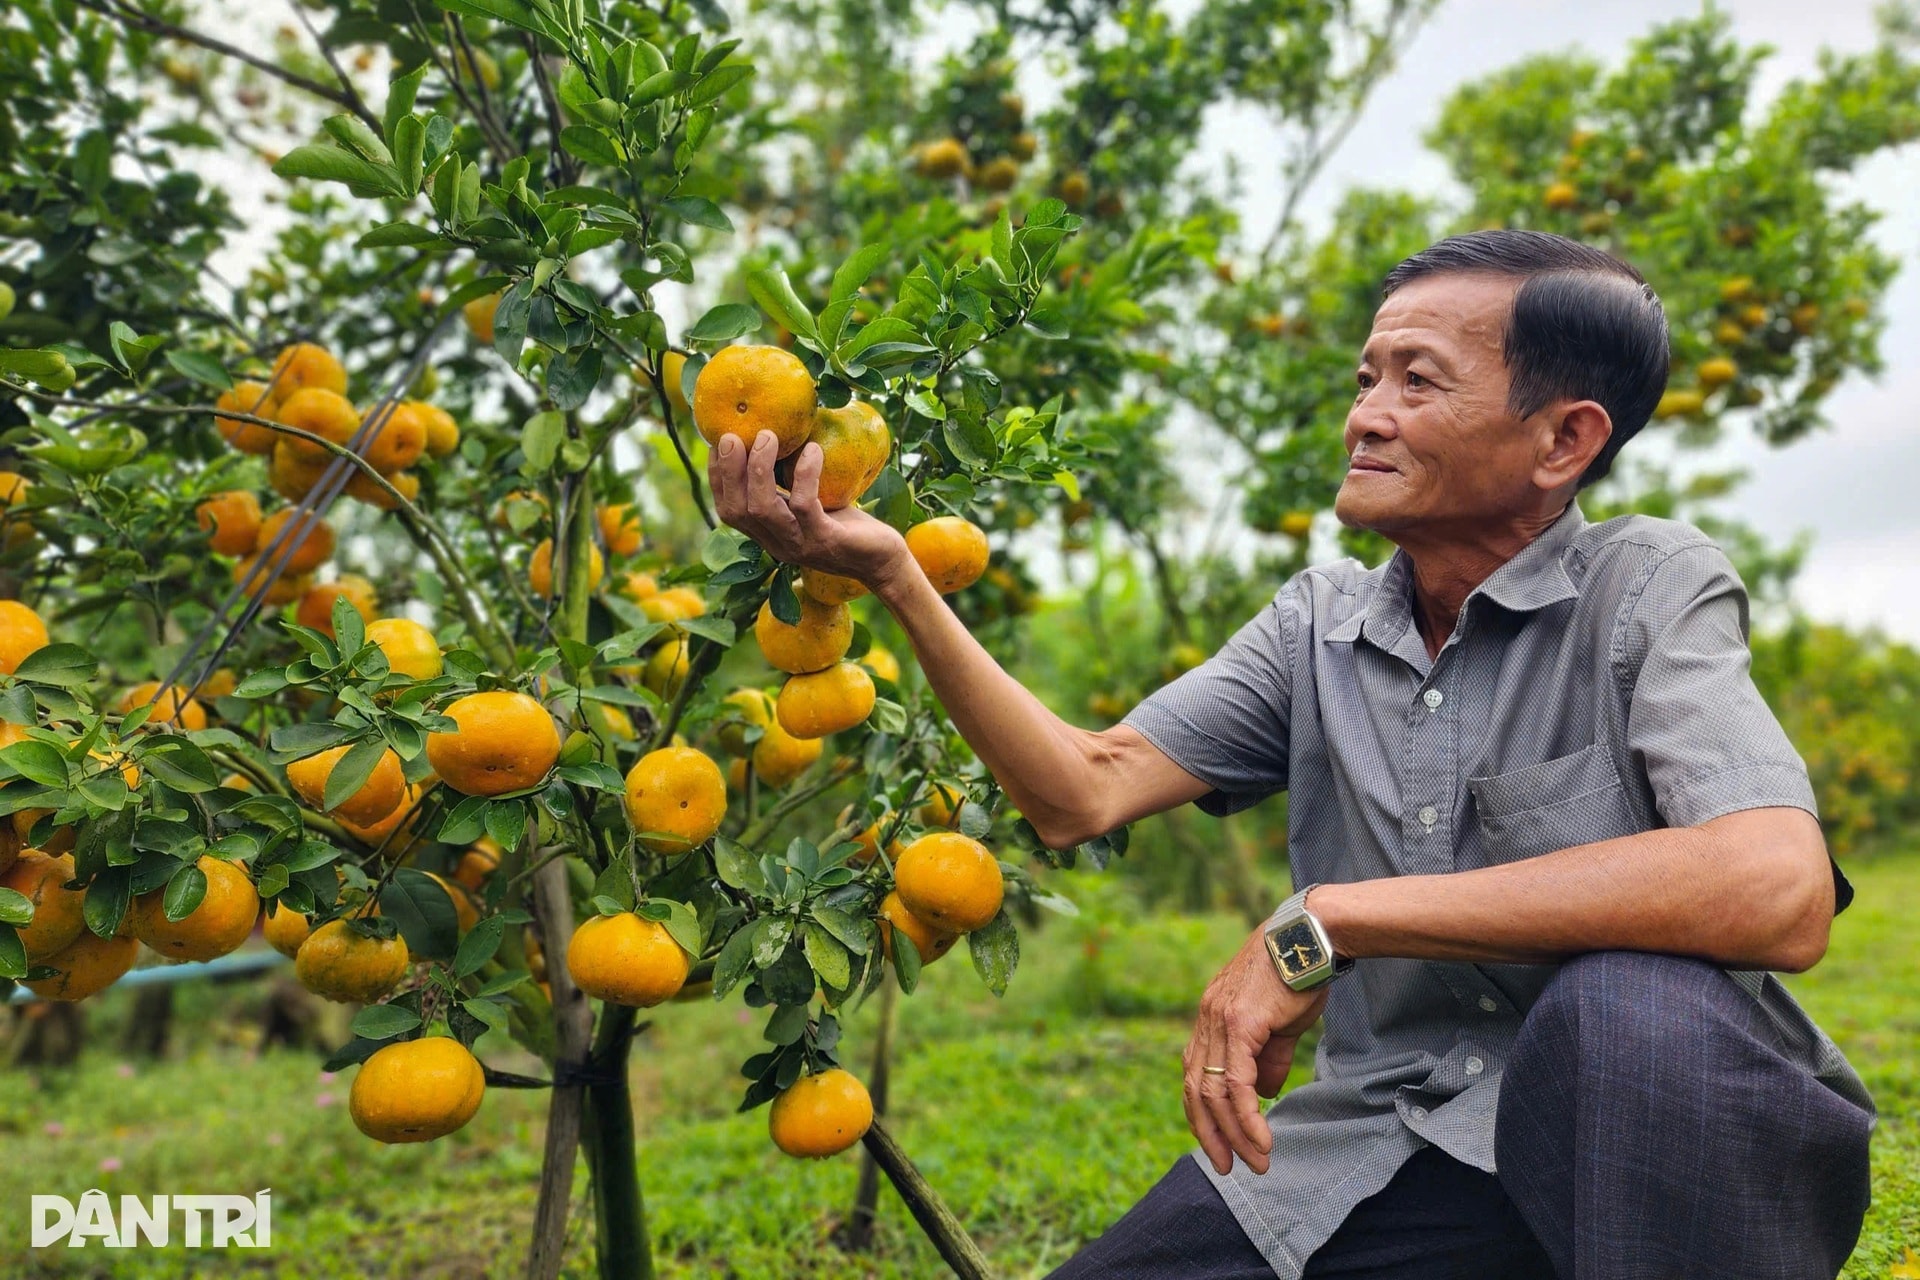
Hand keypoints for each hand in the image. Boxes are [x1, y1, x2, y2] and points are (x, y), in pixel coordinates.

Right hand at [708, 430, 907, 589]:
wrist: (882, 561)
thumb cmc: (846, 526)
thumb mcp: (811, 505)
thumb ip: (787, 486)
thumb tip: (773, 437)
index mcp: (768, 535)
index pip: (728, 511)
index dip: (717, 478)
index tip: (718, 444)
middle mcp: (777, 543)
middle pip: (736, 511)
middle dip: (729, 471)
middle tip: (733, 436)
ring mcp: (800, 544)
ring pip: (763, 509)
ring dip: (759, 470)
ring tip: (768, 436)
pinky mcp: (826, 540)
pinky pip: (805, 505)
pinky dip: (805, 474)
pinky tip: (812, 450)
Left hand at [1182, 927, 1328, 1175]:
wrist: (1311, 938)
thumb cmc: (1298, 975)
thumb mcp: (1279, 1023)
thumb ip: (1268, 1058)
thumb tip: (1262, 1094)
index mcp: (1210, 1017)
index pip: (1195, 1075)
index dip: (1202, 1113)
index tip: (1217, 1142)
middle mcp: (1206, 1019)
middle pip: (1197, 1090)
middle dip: (1210, 1134)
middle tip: (1227, 1167)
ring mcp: (1219, 1020)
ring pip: (1215, 1092)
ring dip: (1234, 1134)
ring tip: (1255, 1162)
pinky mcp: (1240, 1023)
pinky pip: (1238, 1083)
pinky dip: (1247, 1117)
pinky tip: (1261, 1140)